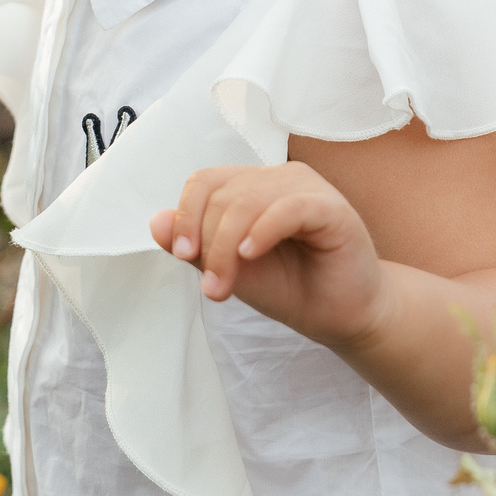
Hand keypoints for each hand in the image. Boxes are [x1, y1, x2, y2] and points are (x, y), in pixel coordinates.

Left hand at [149, 163, 388, 350]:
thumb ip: (196, 247)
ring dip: (227, 246)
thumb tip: (155, 221)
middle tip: (213, 288)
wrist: (340, 316)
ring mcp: (307, 189)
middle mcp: (279, 179)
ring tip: (225, 285)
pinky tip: (251, 255)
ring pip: (248, 200)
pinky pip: (289, 207)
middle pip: (223, 194)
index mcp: (253, 187)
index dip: (186, 215)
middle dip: (208, 244)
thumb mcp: (231, 270)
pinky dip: (263, 230)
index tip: (183, 255)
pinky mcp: (333, 208)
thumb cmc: (290, 288)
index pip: (205, 182)